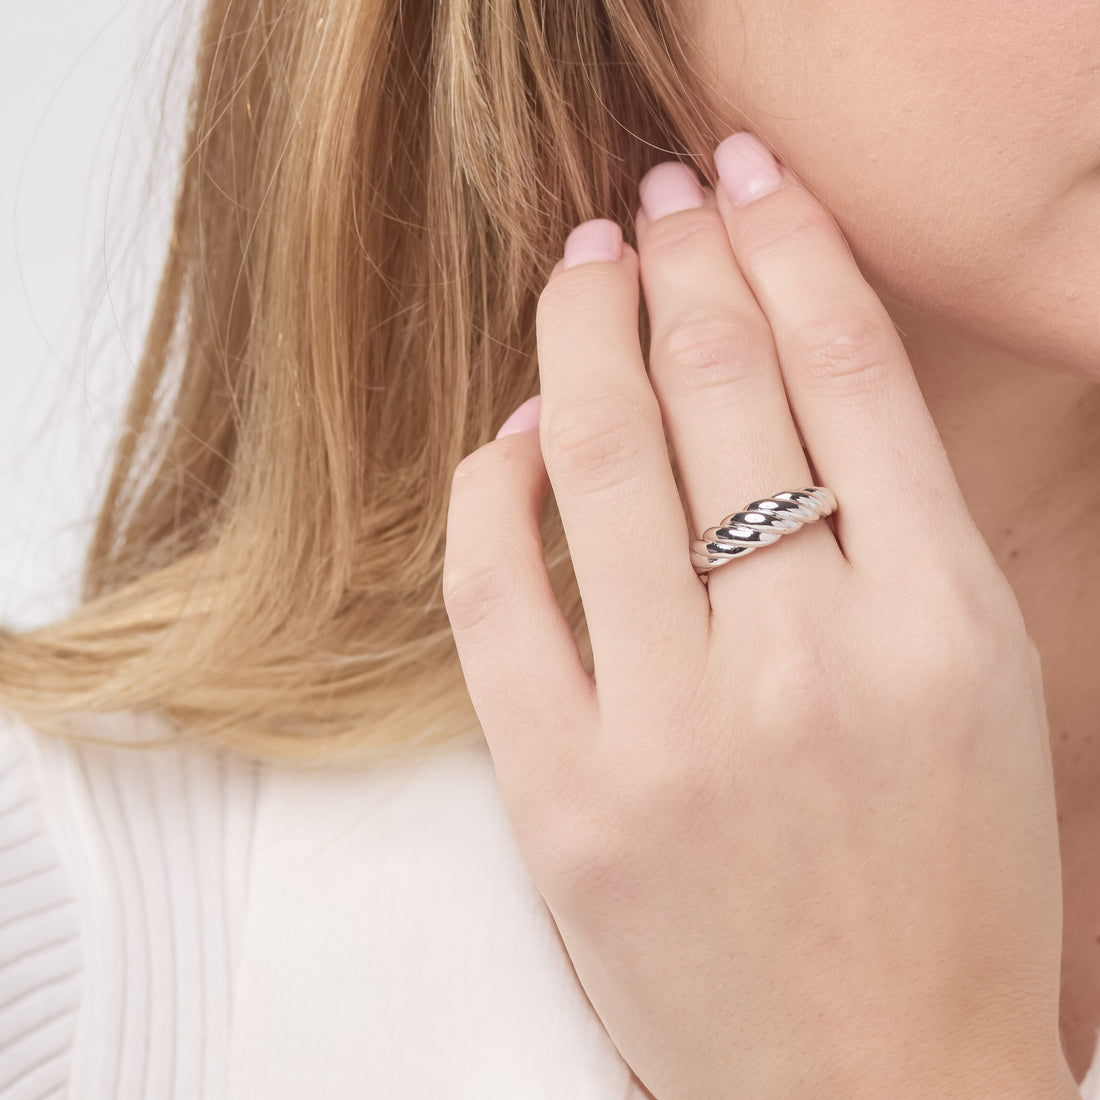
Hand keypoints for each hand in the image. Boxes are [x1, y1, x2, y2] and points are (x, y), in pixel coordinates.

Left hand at [442, 132, 1078, 1098]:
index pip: (846, 366)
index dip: (788, 242)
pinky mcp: (565, 801)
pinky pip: (493, 591)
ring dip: (580, 329)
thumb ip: (892, 527)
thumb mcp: (977, 684)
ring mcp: (671, 734)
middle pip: (720, 382)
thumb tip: (777, 381)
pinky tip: (506, 433)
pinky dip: (489, 486)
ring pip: (599, 453)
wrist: (873, 1086)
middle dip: (682, 258)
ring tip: (580, 268)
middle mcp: (808, 665)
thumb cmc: (946, 885)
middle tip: (655, 200)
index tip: (746, 182)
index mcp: (941, 626)